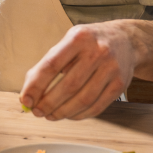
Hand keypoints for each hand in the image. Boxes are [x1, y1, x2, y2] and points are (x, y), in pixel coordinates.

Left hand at [20, 22, 134, 120]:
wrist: (126, 40)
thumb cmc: (91, 42)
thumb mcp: (69, 41)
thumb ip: (49, 63)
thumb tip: (29, 90)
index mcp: (78, 38)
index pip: (52, 64)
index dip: (36, 85)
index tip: (25, 99)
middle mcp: (97, 52)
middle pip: (68, 85)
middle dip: (48, 103)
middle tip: (37, 111)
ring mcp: (111, 69)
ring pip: (83, 100)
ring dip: (62, 112)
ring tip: (50, 115)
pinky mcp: (120, 84)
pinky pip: (96, 106)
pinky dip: (79, 115)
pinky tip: (69, 115)